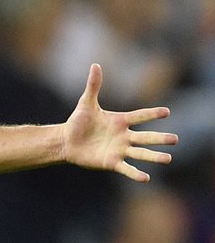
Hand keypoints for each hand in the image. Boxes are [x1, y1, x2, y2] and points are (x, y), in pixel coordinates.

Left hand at [62, 64, 176, 181]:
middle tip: (175, 139)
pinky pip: (126, 168)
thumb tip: (96, 65)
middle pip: (146, 137)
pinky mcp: (112, 162)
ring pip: (140, 153)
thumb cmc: (78, 122)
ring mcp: (120, 150)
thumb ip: (93, 86)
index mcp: (120, 121)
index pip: (140, 116)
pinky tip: (146, 177)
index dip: (152, 114)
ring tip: (168, 159)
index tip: (167, 112)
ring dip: (153, 156)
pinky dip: (135, 173)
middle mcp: (124, 136)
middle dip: (160, 139)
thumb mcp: (86, 103)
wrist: (67, 141)